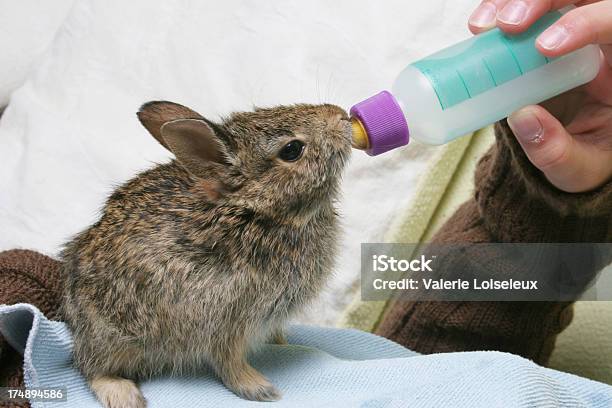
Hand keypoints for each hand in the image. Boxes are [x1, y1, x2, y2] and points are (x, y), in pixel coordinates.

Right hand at [468, 0, 611, 192]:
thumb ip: (556, 150)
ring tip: (483, 27)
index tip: (545, 46)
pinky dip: (500, 7)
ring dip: (516, 1)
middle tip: (507, 24)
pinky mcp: (544, 32)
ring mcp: (573, 31)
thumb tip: (522, 117)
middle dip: (543, 1)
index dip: (587, 22)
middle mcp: (603, 41)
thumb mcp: (578, 168)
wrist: (571, 156)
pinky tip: (479, 27)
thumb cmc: (587, 160)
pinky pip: (525, 8)